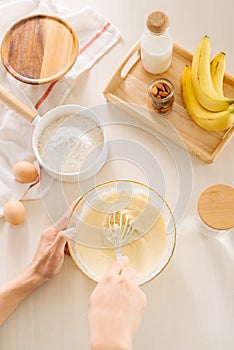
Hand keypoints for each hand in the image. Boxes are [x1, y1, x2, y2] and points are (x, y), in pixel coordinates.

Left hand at [0, 204, 73, 325]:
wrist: (36, 275)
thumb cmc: (45, 265)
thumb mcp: (56, 252)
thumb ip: (63, 238)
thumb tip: (72, 229)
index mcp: (51, 232)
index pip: (65, 217)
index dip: (73, 208)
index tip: (79, 200)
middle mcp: (51, 233)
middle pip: (66, 222)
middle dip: (75, 218)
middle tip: (84, 212)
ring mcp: (51, 238)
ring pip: (66, 231)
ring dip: (73, 232)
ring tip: (81, 232)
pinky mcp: (53, 243)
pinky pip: (64, 238)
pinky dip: (70, 241)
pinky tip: (73, 247)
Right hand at [89, 256, 146, 349]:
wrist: (111, 331)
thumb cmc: (100, 318)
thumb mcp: (96, 296)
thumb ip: (106, 286)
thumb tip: (110, 286)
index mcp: (109, 278)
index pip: (117, 265)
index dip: (122, 261)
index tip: (124, 259)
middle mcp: (122, 280)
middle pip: (130, 271)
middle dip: (129, 274)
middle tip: (128, 280)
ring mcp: (133, 288)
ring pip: (135, 286)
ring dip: (131, 292)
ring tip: (124, 306)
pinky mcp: (142, 297)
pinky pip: (140, 296)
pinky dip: (136, 302)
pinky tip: (129, 310)